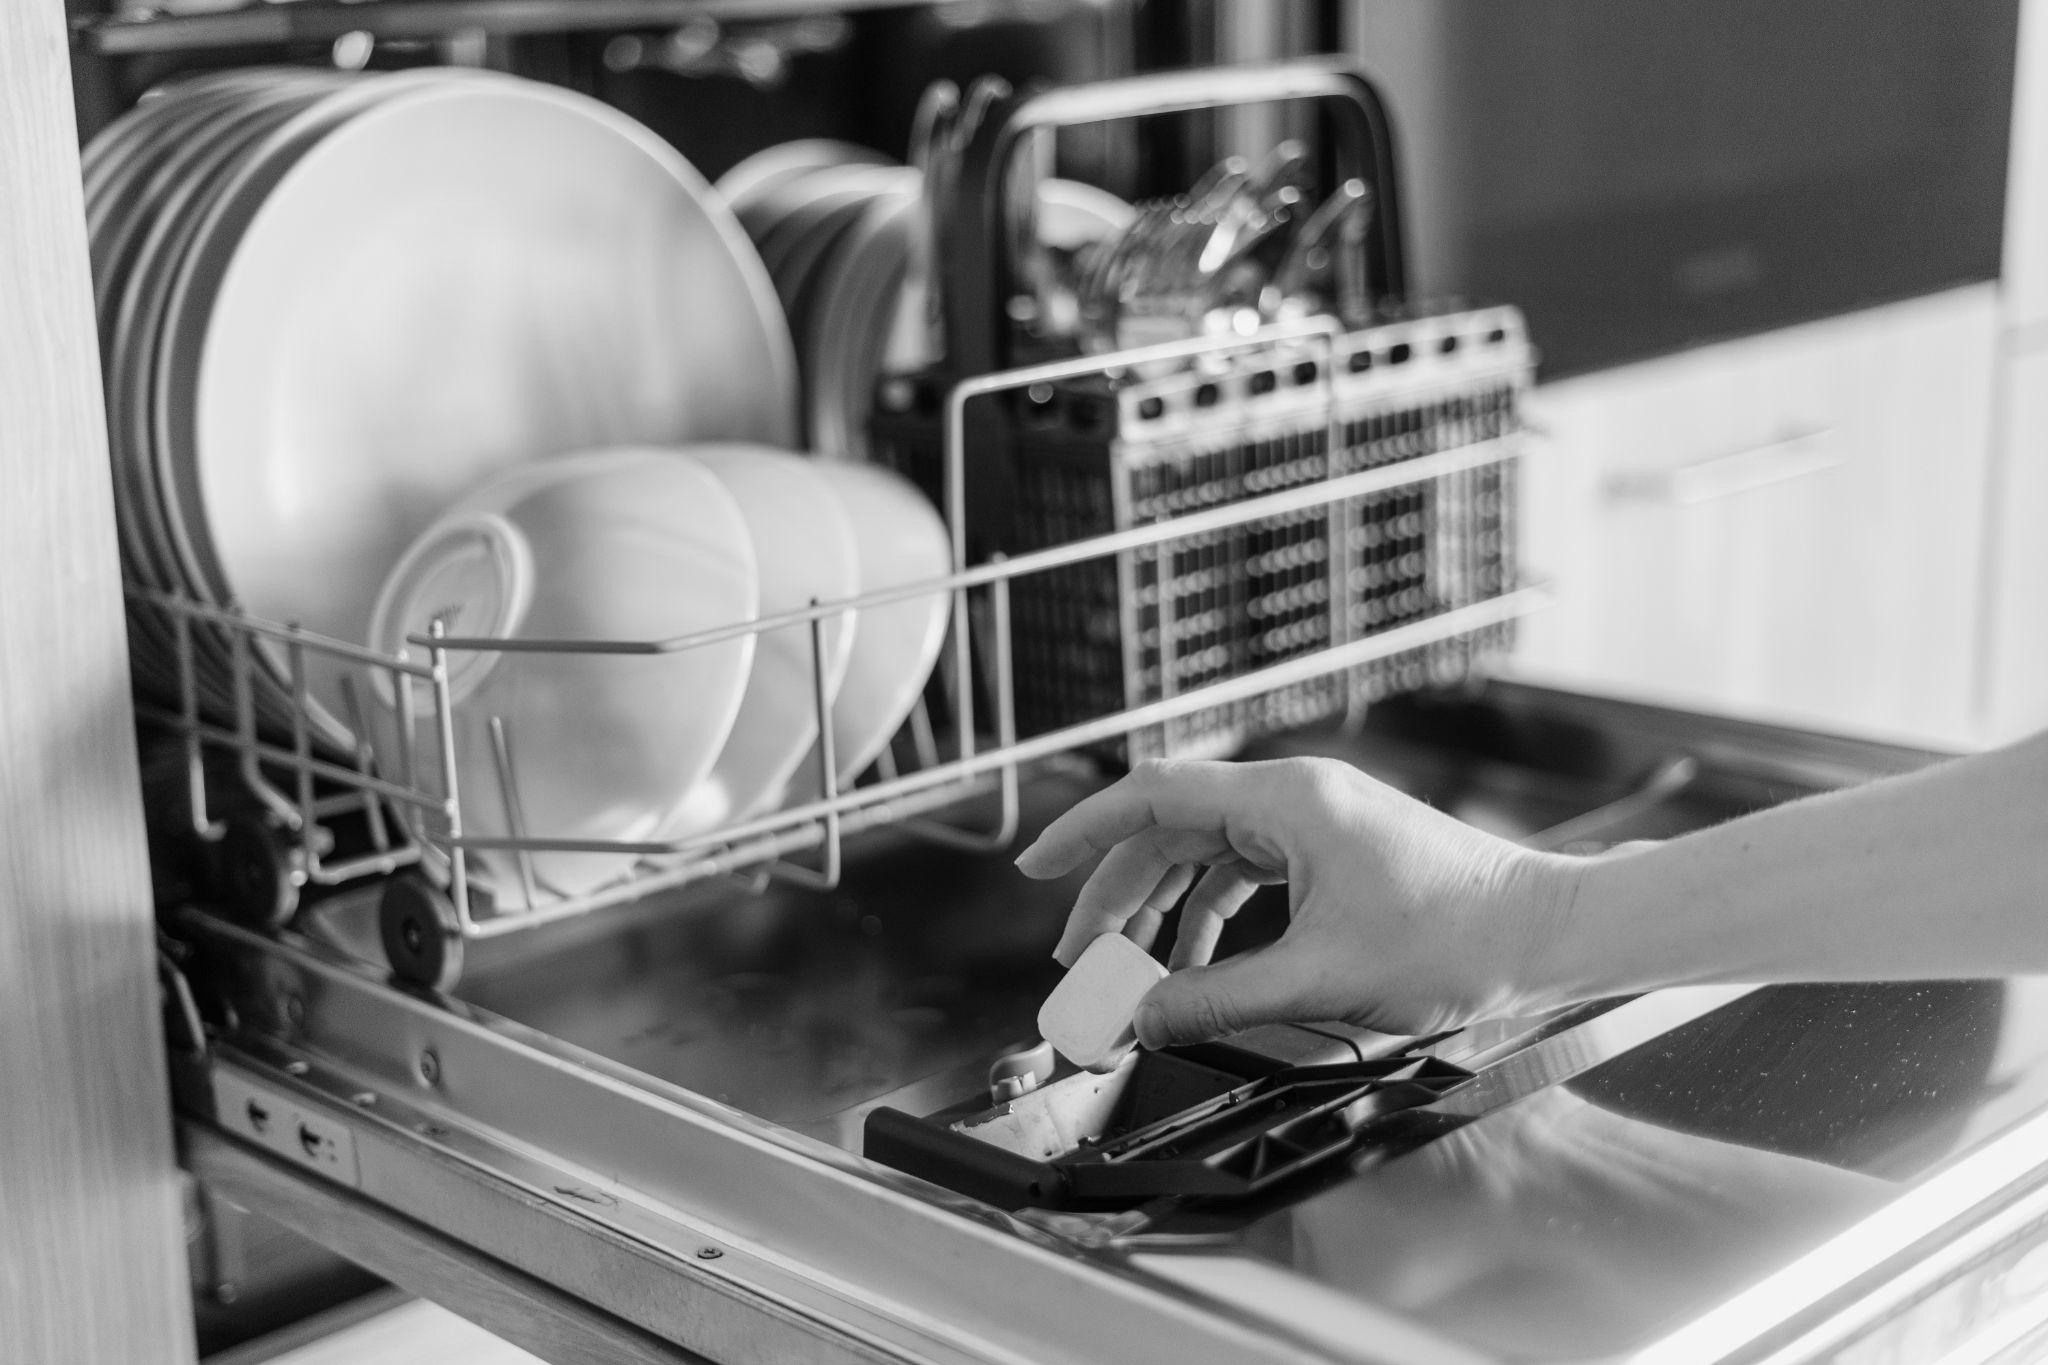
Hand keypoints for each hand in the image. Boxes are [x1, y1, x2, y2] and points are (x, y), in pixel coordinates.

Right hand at [1013, 756, 1586, 1045]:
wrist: (1550, 932)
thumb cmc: (1459, 938)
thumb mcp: (1323, 979)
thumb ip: (1219, 999)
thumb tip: (1142, 1017)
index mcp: (1286, 801)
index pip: (1154, 794)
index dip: (1085, 832)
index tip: (1036, 867)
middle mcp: (1293, 797)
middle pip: (1170, 829)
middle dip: (1116, 894)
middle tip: (1078, 958)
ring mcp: (1313, 820)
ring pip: (1204, 852)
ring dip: (1159, 908)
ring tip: (1125, 968)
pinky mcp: (1330, 849)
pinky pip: (1244, 870)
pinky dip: (1207, 913)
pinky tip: (1191, 960)